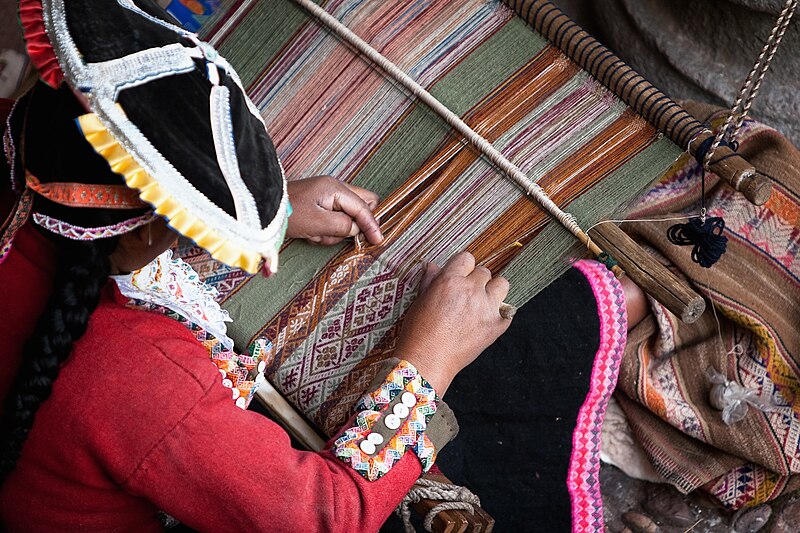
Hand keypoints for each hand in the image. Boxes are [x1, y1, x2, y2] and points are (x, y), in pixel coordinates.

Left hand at [286, 176, 382, 245]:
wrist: (262, 210)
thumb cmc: (288, 214)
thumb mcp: (317, 223)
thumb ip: (343, 226)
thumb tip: (357, 230)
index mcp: (335, 188)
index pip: (363, 207)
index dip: (372, 224)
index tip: (378, 240)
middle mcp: (334, 188)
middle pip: (361, 205)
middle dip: (355, 224)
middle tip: (343, 236)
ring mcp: (326, 195)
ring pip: (347, 215)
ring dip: (335, 231)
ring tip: (316, 235)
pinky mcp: (319, 204)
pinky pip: (333, 219)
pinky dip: (326, 230)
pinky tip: (311, 234)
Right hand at [395, 252, 511, 394]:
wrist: (427, 361)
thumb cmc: (418, 333)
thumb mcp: (419, 301)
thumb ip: (430, 281)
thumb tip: (433, 266)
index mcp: (450, 280)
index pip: (467, 258)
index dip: (462, 267)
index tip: (459, 276)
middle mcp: (471, 290)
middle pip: (484, 272)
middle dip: (475, 281)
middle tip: (466, 295)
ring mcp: (487, 308)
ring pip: (502, 284)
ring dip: (493, 290)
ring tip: (481, 303)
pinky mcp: (497, 325)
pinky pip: (507, 310)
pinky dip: (499, 313)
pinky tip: (485, 321)